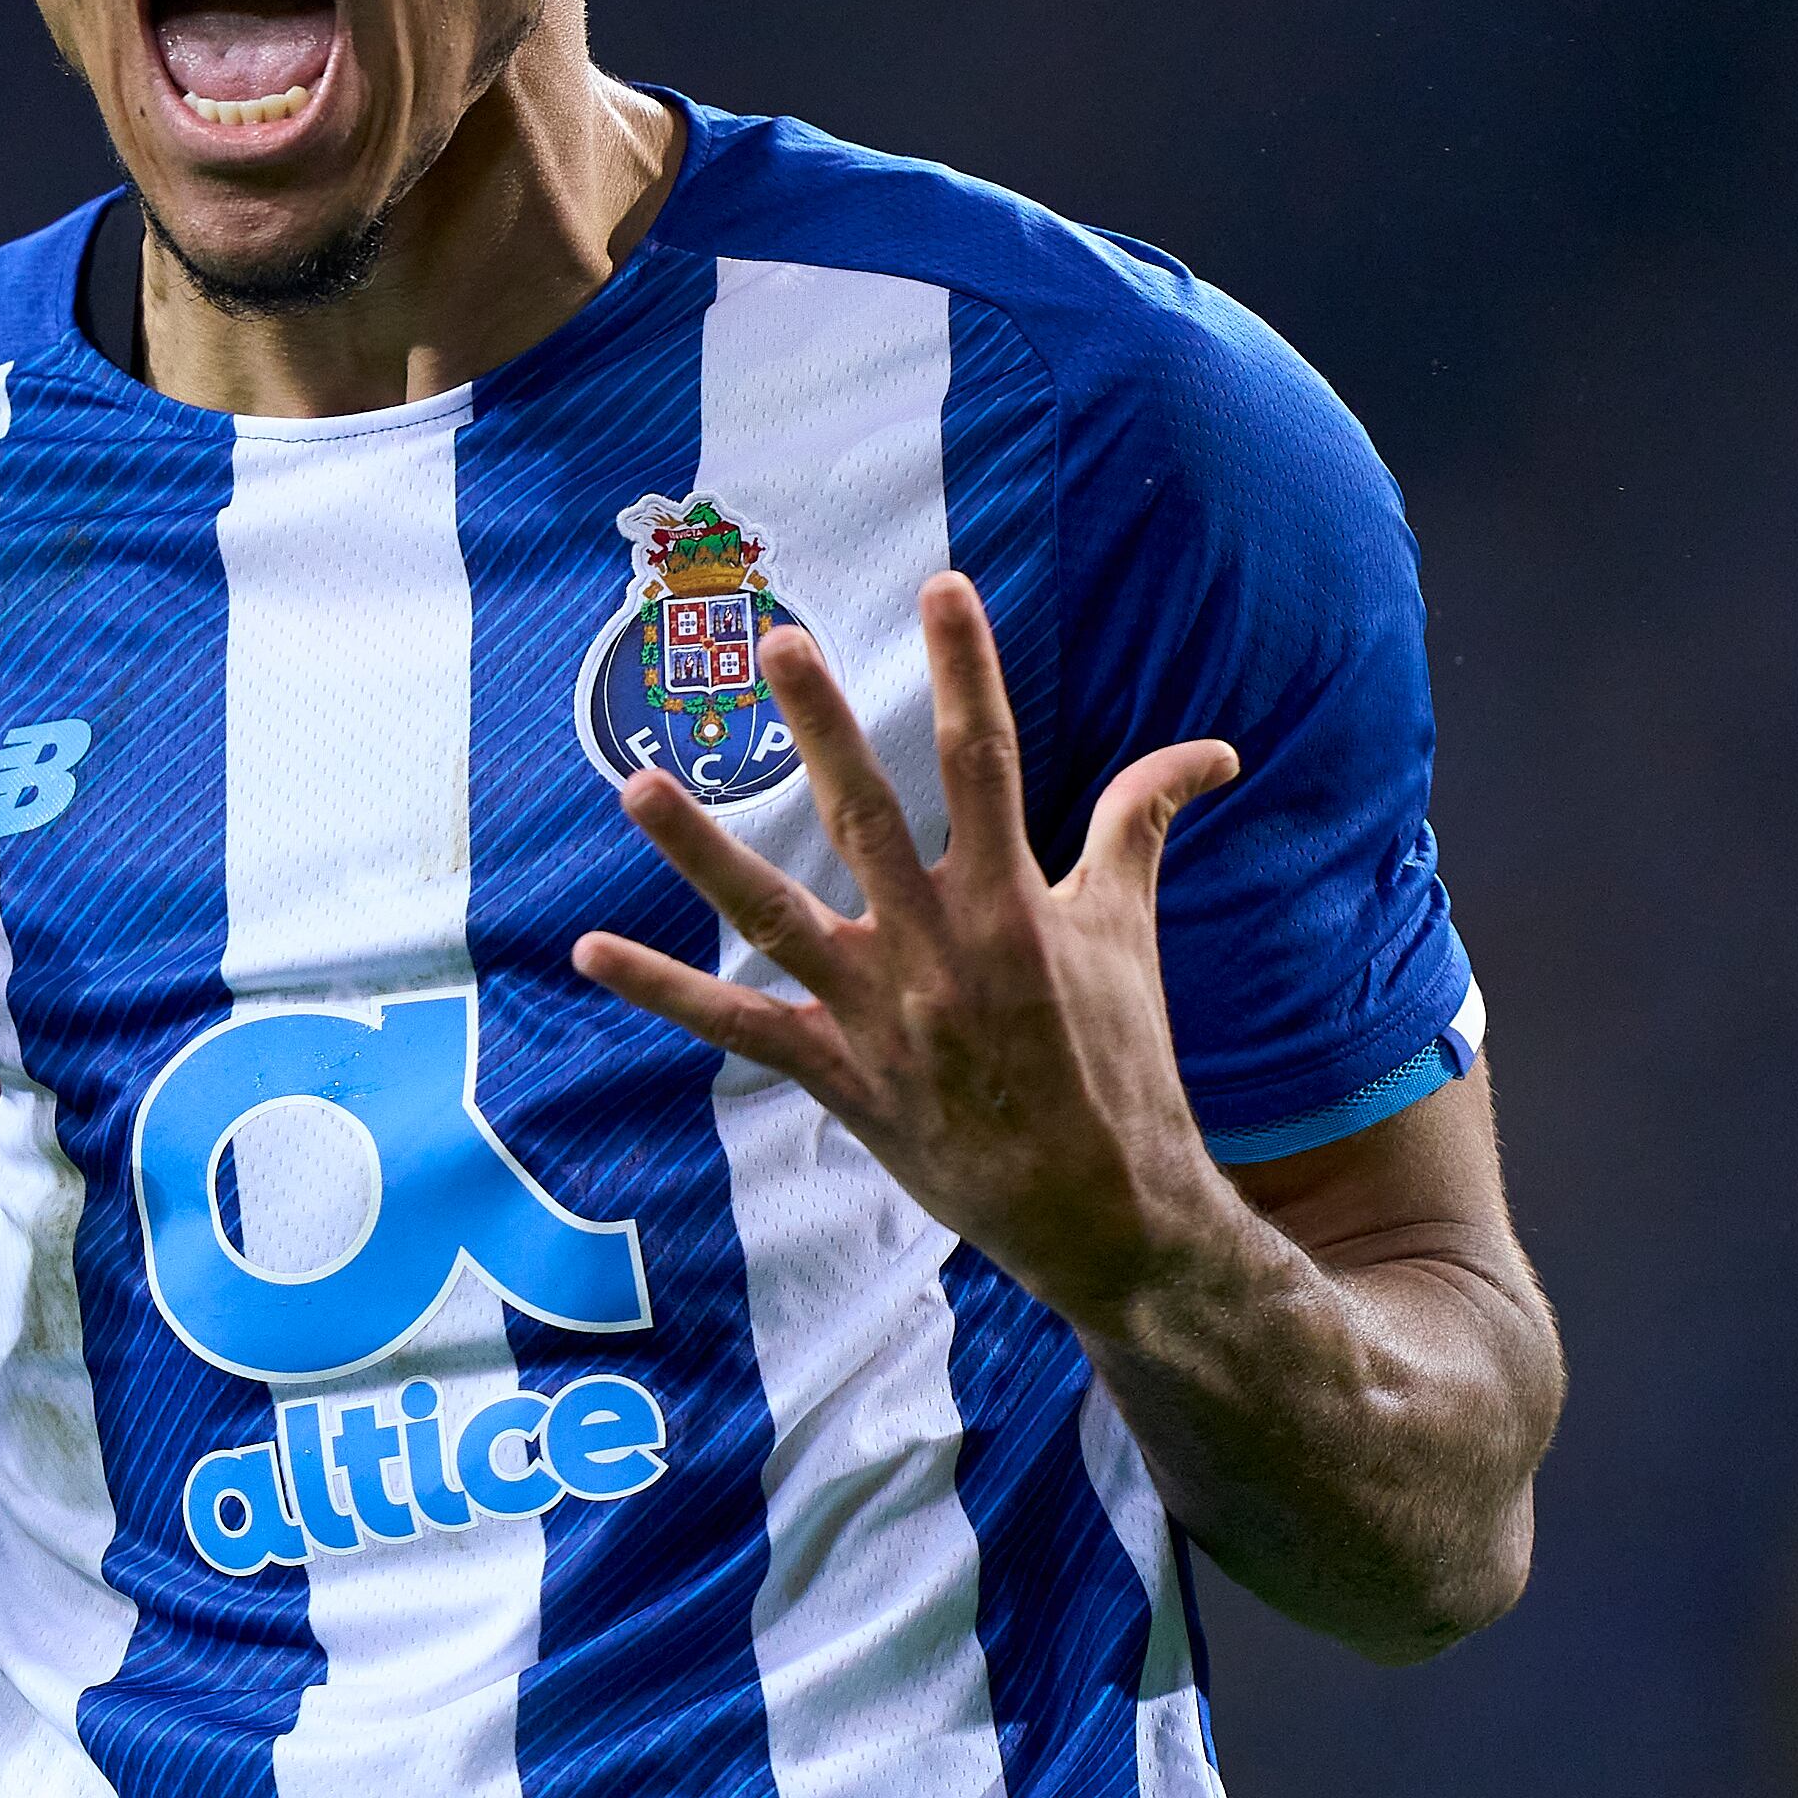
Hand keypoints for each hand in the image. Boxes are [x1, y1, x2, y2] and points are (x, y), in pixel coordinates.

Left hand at [572, 574, 1247, 1327]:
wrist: (1104, 1211)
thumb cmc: (1120, 1062)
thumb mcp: (1130, 933)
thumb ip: (1142, 824)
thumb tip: (1210, 749)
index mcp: (1012, 905)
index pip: (990, 762)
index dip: (969, 669)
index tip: (944, 586)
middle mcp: (937, 949)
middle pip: (867, 818)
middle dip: (824, 727)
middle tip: (777, 644)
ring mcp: (878, 1014)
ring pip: (774, 916)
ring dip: (701, 851)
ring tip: (637, 783)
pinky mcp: (837, 1076)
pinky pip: (736, 1025)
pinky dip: (661, 991)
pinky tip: (587, 951)